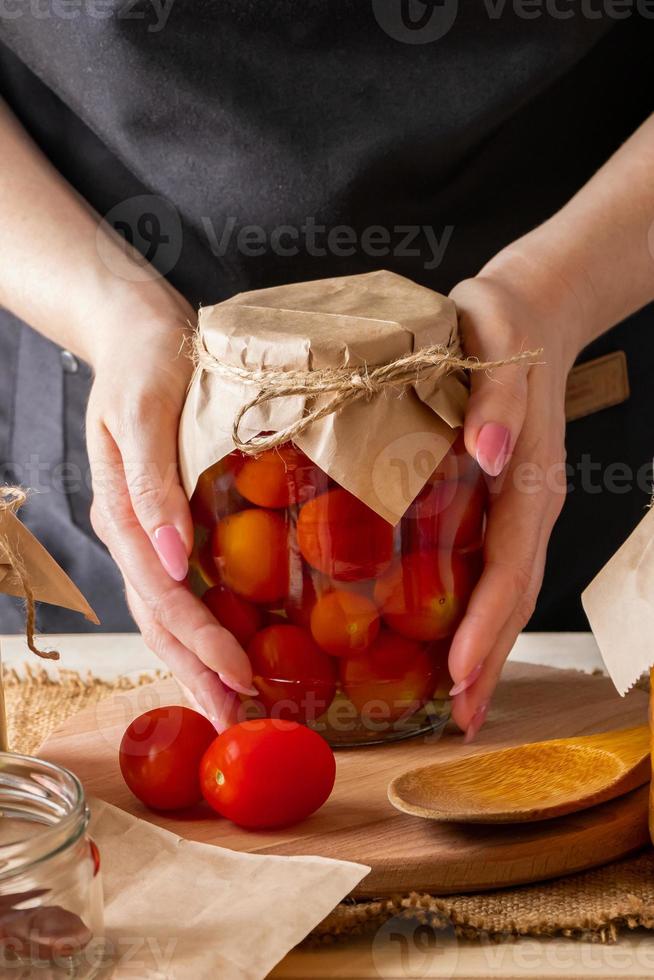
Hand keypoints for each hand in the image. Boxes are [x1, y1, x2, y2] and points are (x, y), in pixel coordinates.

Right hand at [85, 301, 255, 730]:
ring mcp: (145, 530)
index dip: (200, 640)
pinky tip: (226, 646)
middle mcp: (131, 531)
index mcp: (121, 511)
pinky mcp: (166, 519)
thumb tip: (171, 559)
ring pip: (166, 611)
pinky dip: (201, 624)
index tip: (240, 676)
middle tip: (238, 720)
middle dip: (197, 673)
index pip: (162, 594)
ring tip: (230, 704)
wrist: (136, 328)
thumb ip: (153, 486)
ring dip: (196, 661)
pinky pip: (180, 585)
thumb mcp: (146, 410)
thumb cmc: (147, 361)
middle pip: (160, 618)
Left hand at [447, 249, 587, 739]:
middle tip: (458, 720)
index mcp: (529, 481)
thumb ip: (499, 397)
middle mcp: (528, 505)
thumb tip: (493, 454)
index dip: (485, 628)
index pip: (509, 570)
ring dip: (486, 648)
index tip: (459, 676)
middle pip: (513, 598)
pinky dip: (477, 613)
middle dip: (488, 661)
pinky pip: (491, 568)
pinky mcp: (499, 501)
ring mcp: (518, 507)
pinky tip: (452, 638)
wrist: (531, 307)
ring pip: (506, 592)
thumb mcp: (495, 341)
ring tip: (459, 702)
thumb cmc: (500, 323)